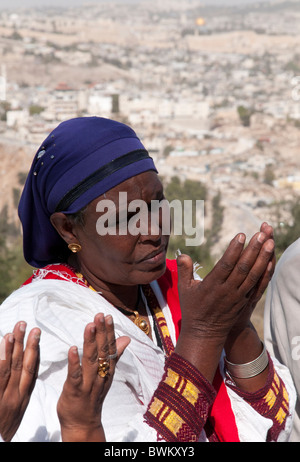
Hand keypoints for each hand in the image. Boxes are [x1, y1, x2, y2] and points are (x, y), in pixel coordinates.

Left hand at [0, 322, 40, 441]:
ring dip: (12, 347)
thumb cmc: (4, 430)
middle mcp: (15, 396)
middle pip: (22, 366)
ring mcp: (3, 397)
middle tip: (27, 326)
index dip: (34, 352)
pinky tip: (0, 346)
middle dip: (25, 344)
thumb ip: (20, 391)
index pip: (31, 371)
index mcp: (23, 399)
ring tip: (13, 331)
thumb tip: (26, 374)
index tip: (36, 336)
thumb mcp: (17, 411)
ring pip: (9, 368)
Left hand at [57, 313, 129, 441]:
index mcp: (107, 370)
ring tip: (90, 325)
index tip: (108, 316)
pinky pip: (75, 376)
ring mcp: (88, 383)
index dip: (109, 332)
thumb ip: (115, 355)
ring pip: (91, 361)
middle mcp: (100, 375)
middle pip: (103, 352)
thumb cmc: (92, 397)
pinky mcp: (74, 391)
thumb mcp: (107, 375)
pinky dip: (74, 362)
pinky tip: (73, 349)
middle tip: (100, 316)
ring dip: (91, 342)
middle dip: (102, 333)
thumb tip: (126, 338)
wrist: (83, 425)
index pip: (110, 348)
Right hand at [177, 229, 273, 341]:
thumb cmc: (192, 308)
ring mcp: (237, 297)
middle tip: (260, 234)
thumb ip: (184, 270)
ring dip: (262, 259)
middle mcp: (227, 290)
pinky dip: (264, 274)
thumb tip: (183, 255)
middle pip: (242, 268)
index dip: (234, 250)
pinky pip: (256, 286)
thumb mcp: (184, 289)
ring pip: (252, 276)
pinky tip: (269, 262)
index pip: (226, 265)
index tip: (240, 235)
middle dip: (253, 250)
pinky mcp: (244, 302)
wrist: (204, 334)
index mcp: (212, 285)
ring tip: (269, 243)